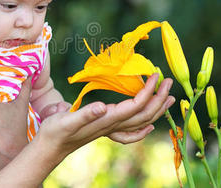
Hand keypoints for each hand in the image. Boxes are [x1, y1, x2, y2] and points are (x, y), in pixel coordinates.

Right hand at [37, 74, 173, 156]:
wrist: (51, 146)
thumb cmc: (56, 131)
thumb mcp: (66, 120)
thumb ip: (85, 114)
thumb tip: (102, 107)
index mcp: (107, 119)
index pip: (135, 105)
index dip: (148, 90)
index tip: (156, 75)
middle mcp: (113, 126)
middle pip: (144, 114)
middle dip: (159, 98)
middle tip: (170, 82)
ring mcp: (111, 129)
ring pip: (141, 122)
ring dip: (156, 109)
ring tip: (169, 98)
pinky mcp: (106, 130)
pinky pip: (132, 132)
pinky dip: (144, 128)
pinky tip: (149, 126)